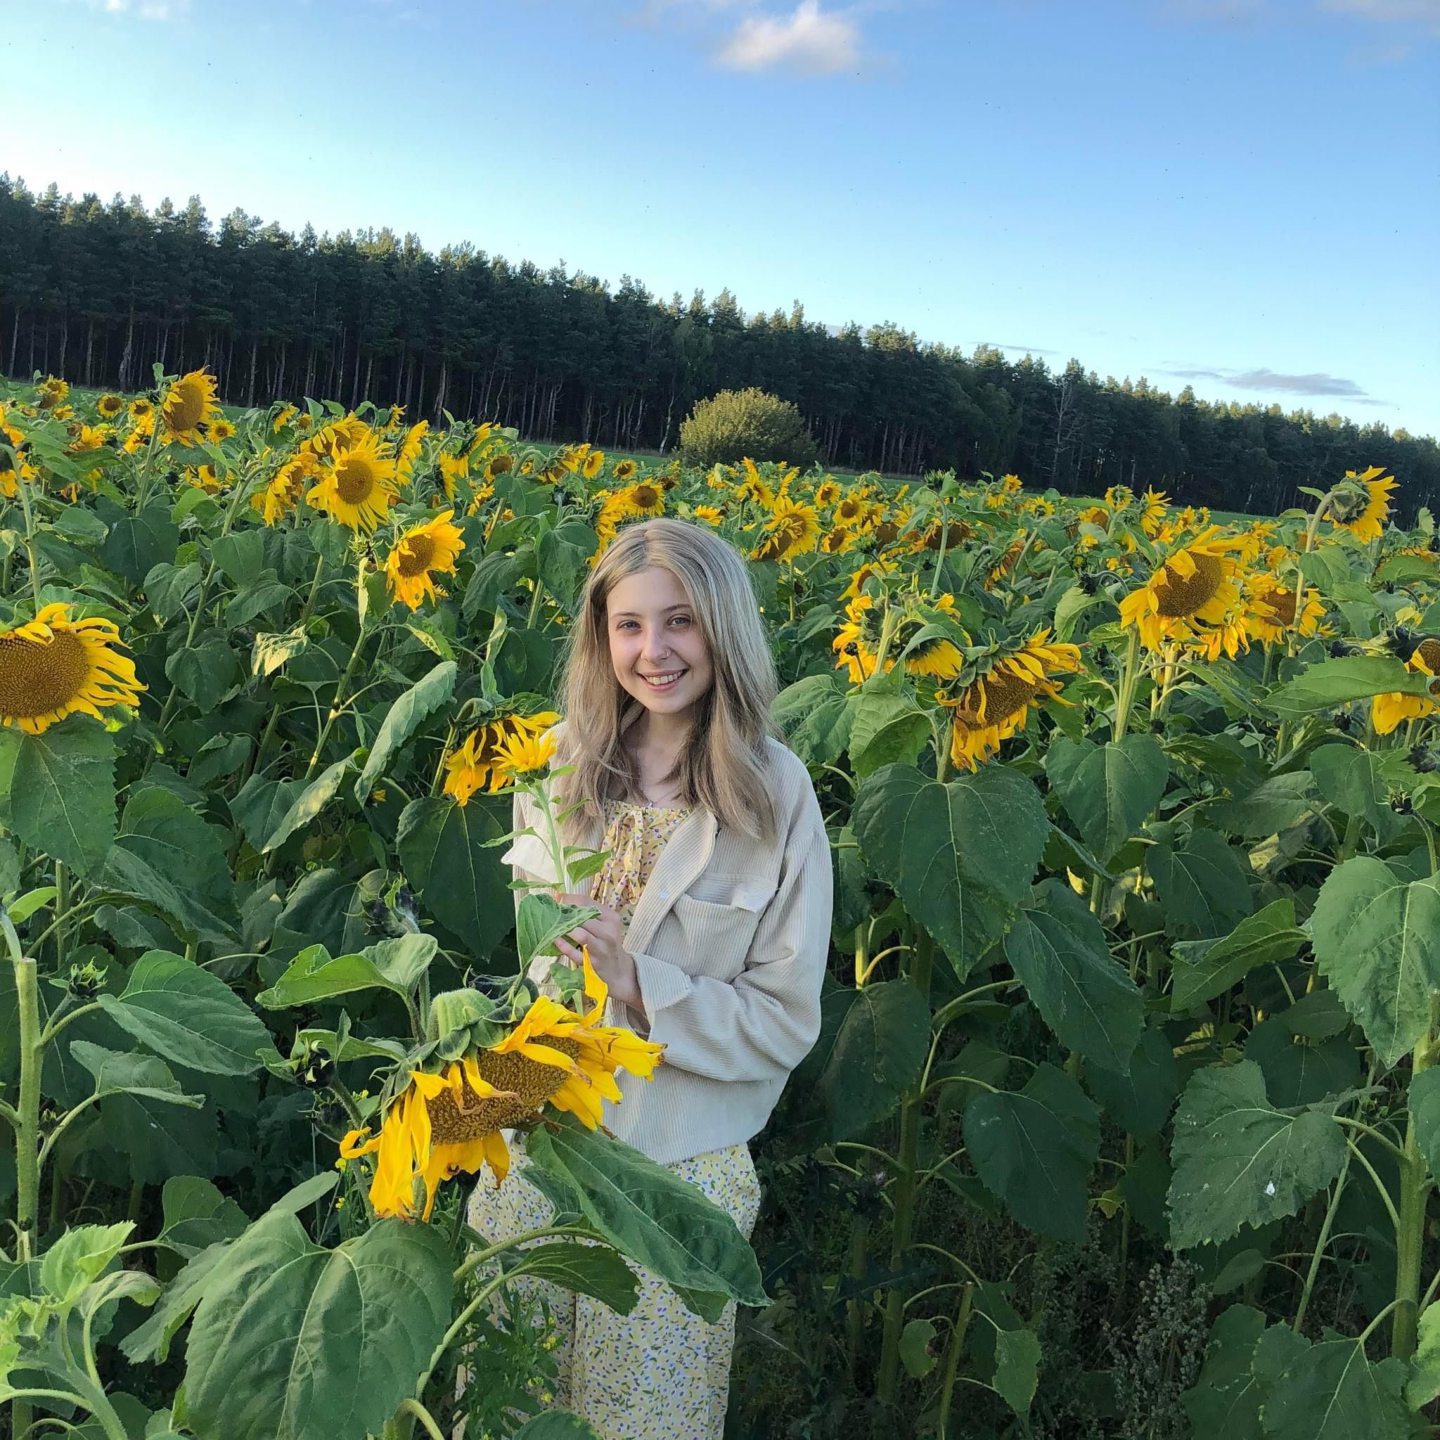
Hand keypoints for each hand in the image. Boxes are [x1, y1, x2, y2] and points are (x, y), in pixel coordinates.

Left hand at [553, 893, 640, 1008]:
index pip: (588, 903)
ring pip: (581, 934)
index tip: (556, 898)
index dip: (570, 899)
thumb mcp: (605, 925)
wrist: (618, 970)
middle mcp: (609, 932)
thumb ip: (588, 912)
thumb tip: (560, 898)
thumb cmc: (606, 943)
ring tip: (552, 926)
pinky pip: (575, 953)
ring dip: (565, 929)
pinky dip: (563, 946)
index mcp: (611, 919)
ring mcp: (601, 949)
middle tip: (551, 912)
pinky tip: (554, 940)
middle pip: (584, 918)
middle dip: (565, 914)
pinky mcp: (593, 963)